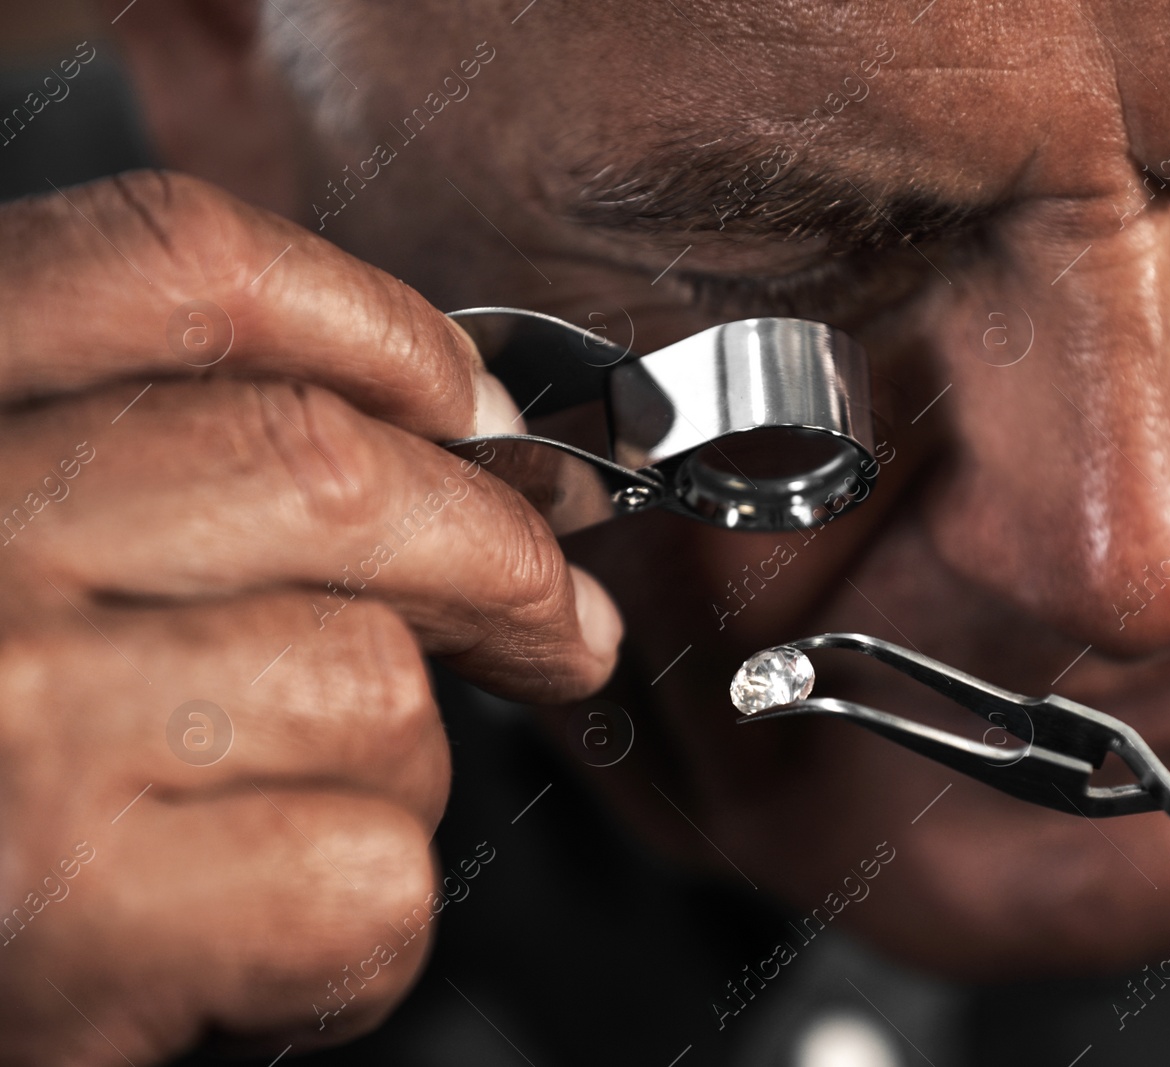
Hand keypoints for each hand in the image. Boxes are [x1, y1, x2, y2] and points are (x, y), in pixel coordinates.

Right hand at [0, 172, 621, 1062]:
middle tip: (557, 615)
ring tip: (314, 823)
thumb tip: (449, 440)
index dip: (379, 328)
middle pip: (327, 471)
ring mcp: (13, 719)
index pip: (183, 270)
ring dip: (397, 770)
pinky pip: (359, 869)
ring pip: (370, 682)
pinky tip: (281, 945)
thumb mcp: (10, 542)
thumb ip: (154, 461)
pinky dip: (368, 923)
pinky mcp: (74, 913)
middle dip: (497, 554)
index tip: (477, 407)